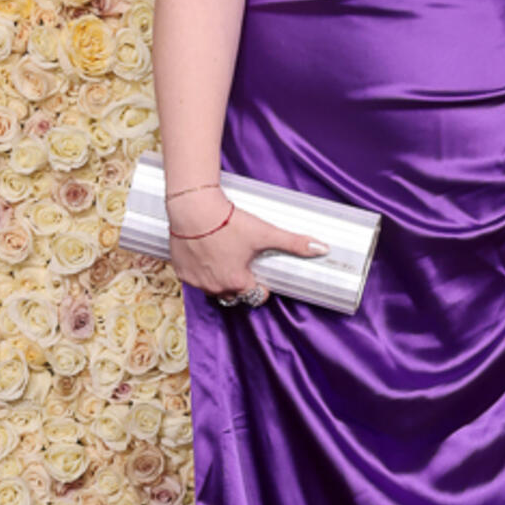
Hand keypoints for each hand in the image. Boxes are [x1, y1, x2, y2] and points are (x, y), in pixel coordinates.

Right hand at [167, 187, 325, 302]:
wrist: (194, 209)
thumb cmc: (229, 222)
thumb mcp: (265, 233)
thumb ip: (293, 243)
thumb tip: (322, 248)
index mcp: (237, 282)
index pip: (254, 296)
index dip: (260, 286)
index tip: (260, 275)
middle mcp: (216, 287)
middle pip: (233, 295)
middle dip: (240, 285)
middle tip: (243, 266)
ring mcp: (196, 281)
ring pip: (212, 289)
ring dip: (220, 280)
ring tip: (226, 260)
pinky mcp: (181, 272)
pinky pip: (194, 279)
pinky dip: (201, 272)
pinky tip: (207, 257)